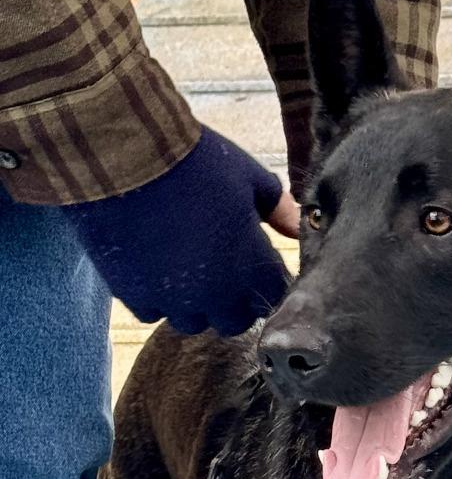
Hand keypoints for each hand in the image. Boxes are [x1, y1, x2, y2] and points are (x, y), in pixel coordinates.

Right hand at [65, 126, 299, 335]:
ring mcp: (174, 298)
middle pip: (235, 321)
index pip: (273, 296)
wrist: (124, 156)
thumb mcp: (249, 177)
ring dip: (195, 305)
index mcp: (250, 266)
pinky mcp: (134, 295)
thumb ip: (280, 208)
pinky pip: (152, 313)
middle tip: (224, 274)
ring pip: (194, 322)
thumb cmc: (195, 162)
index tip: (258, 266)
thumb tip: (300, 226)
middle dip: (234, 302)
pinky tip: (154, 271)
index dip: (267, 282)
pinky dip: (156, 298)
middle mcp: (216, 293)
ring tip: (188, 275)